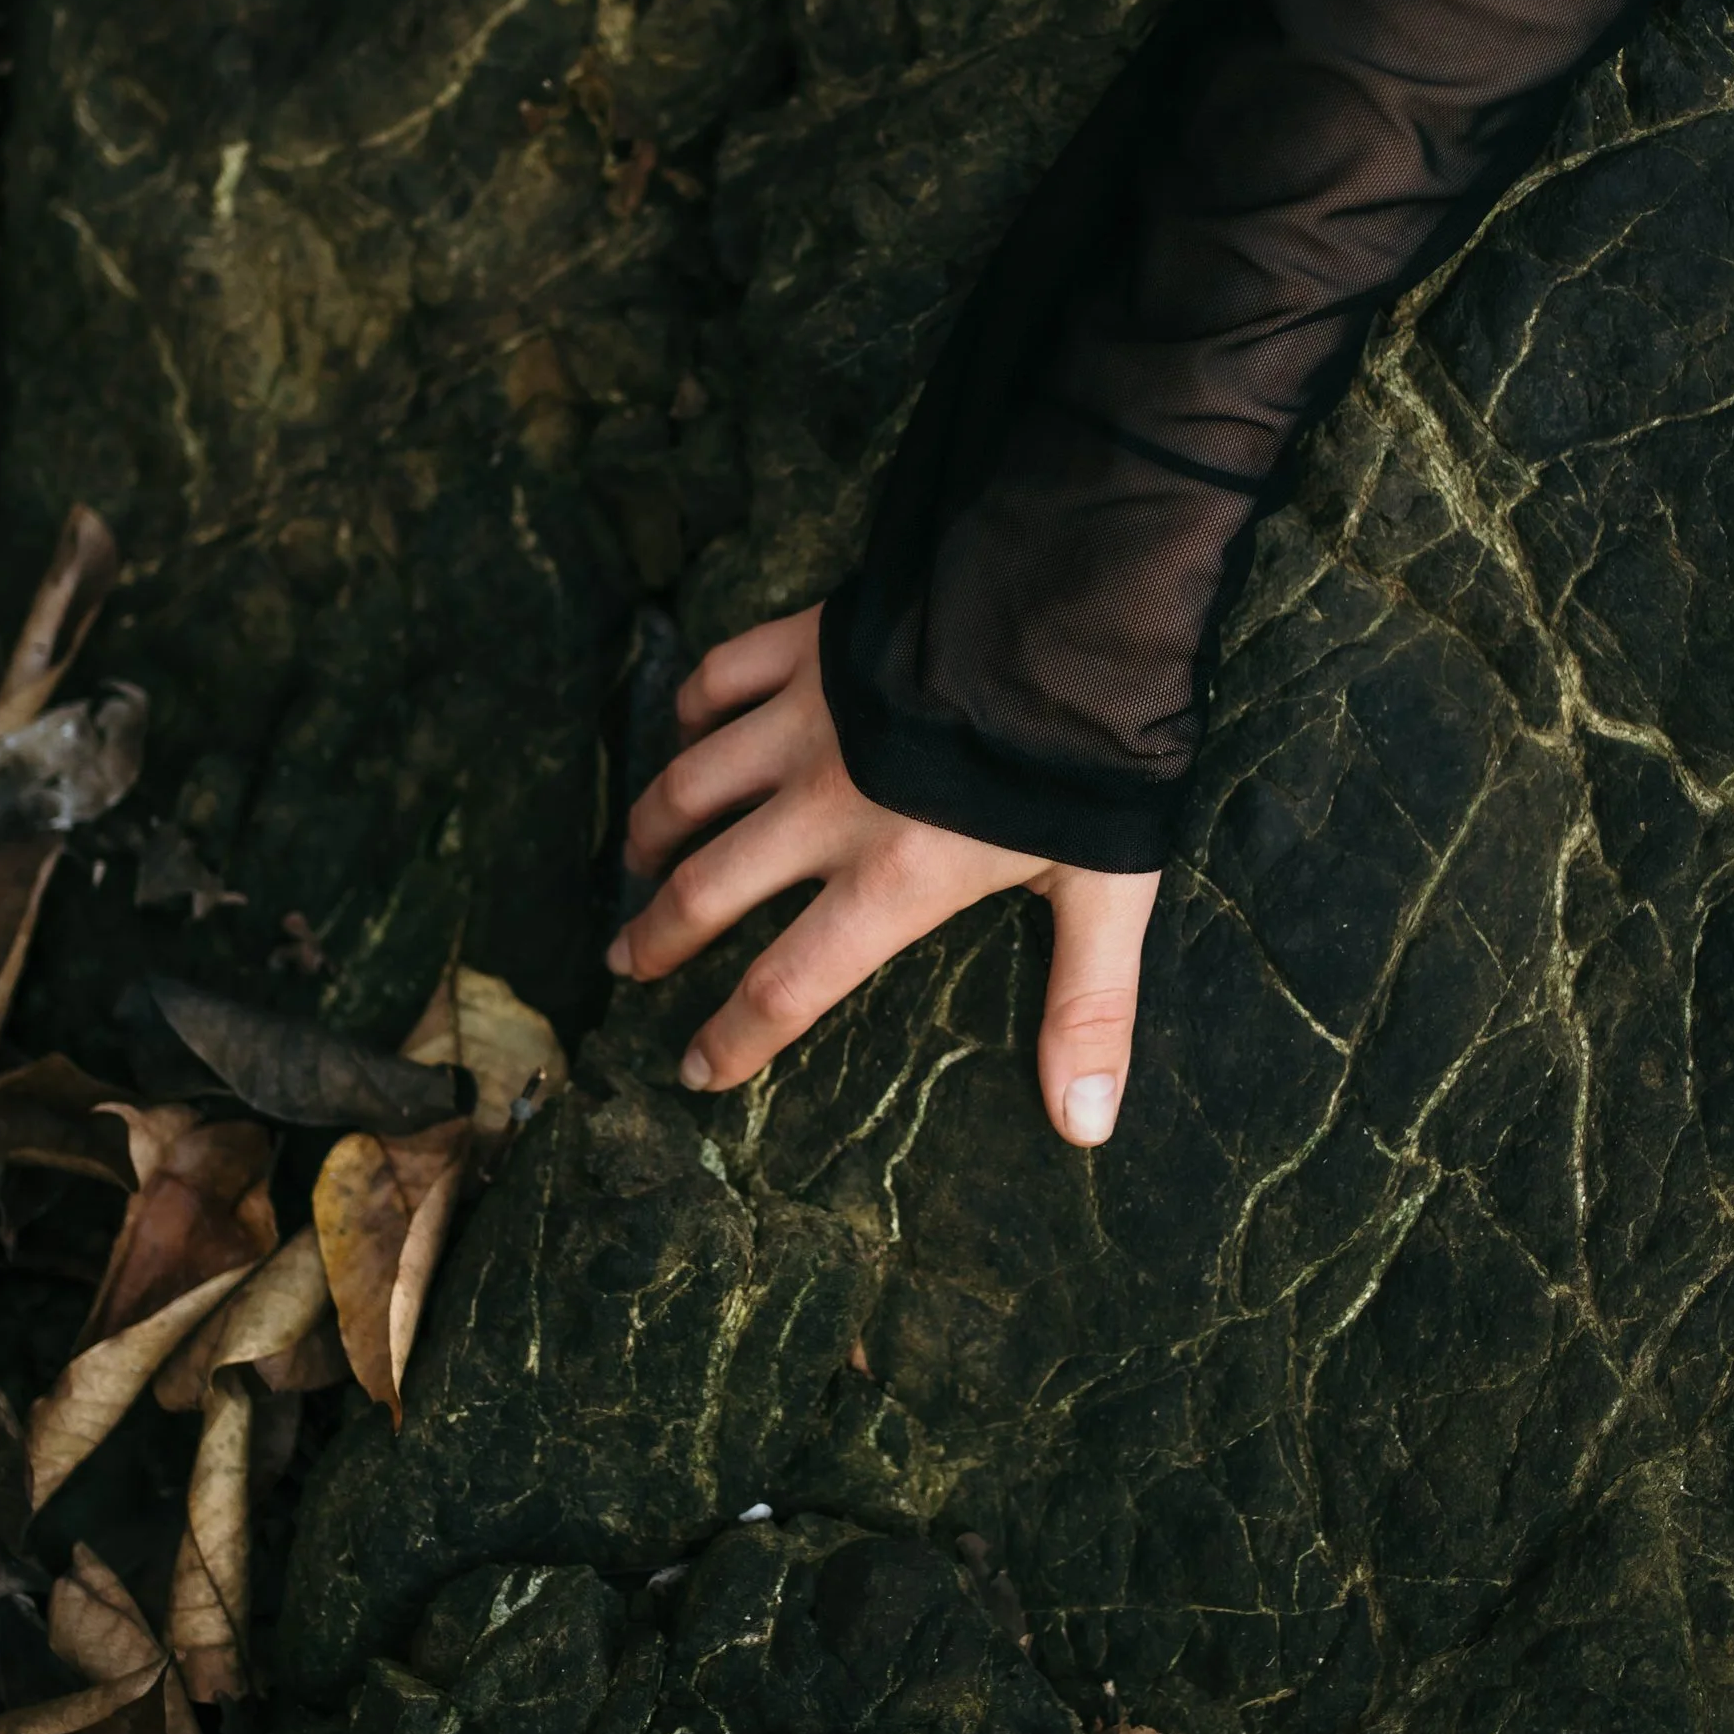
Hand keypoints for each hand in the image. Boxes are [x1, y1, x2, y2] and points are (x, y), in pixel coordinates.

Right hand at [608, 605, 1157, 1143]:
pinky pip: (715, 681)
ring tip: (636, 863)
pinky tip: (686, 734)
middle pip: (708, 888)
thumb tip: (1083, 1127)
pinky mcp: (806, 647)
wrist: (1071, 606)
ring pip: (691, 787)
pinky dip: (689, 712)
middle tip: (628, 963)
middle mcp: (827, 809)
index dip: (732, 1037)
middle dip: (657, 937)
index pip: (786, 985)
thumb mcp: (1105, 889)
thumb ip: (1087, 1007)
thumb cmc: (1094, 758)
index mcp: (892, 880)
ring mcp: (806, 722)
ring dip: (654, 831)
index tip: (693, 1071)